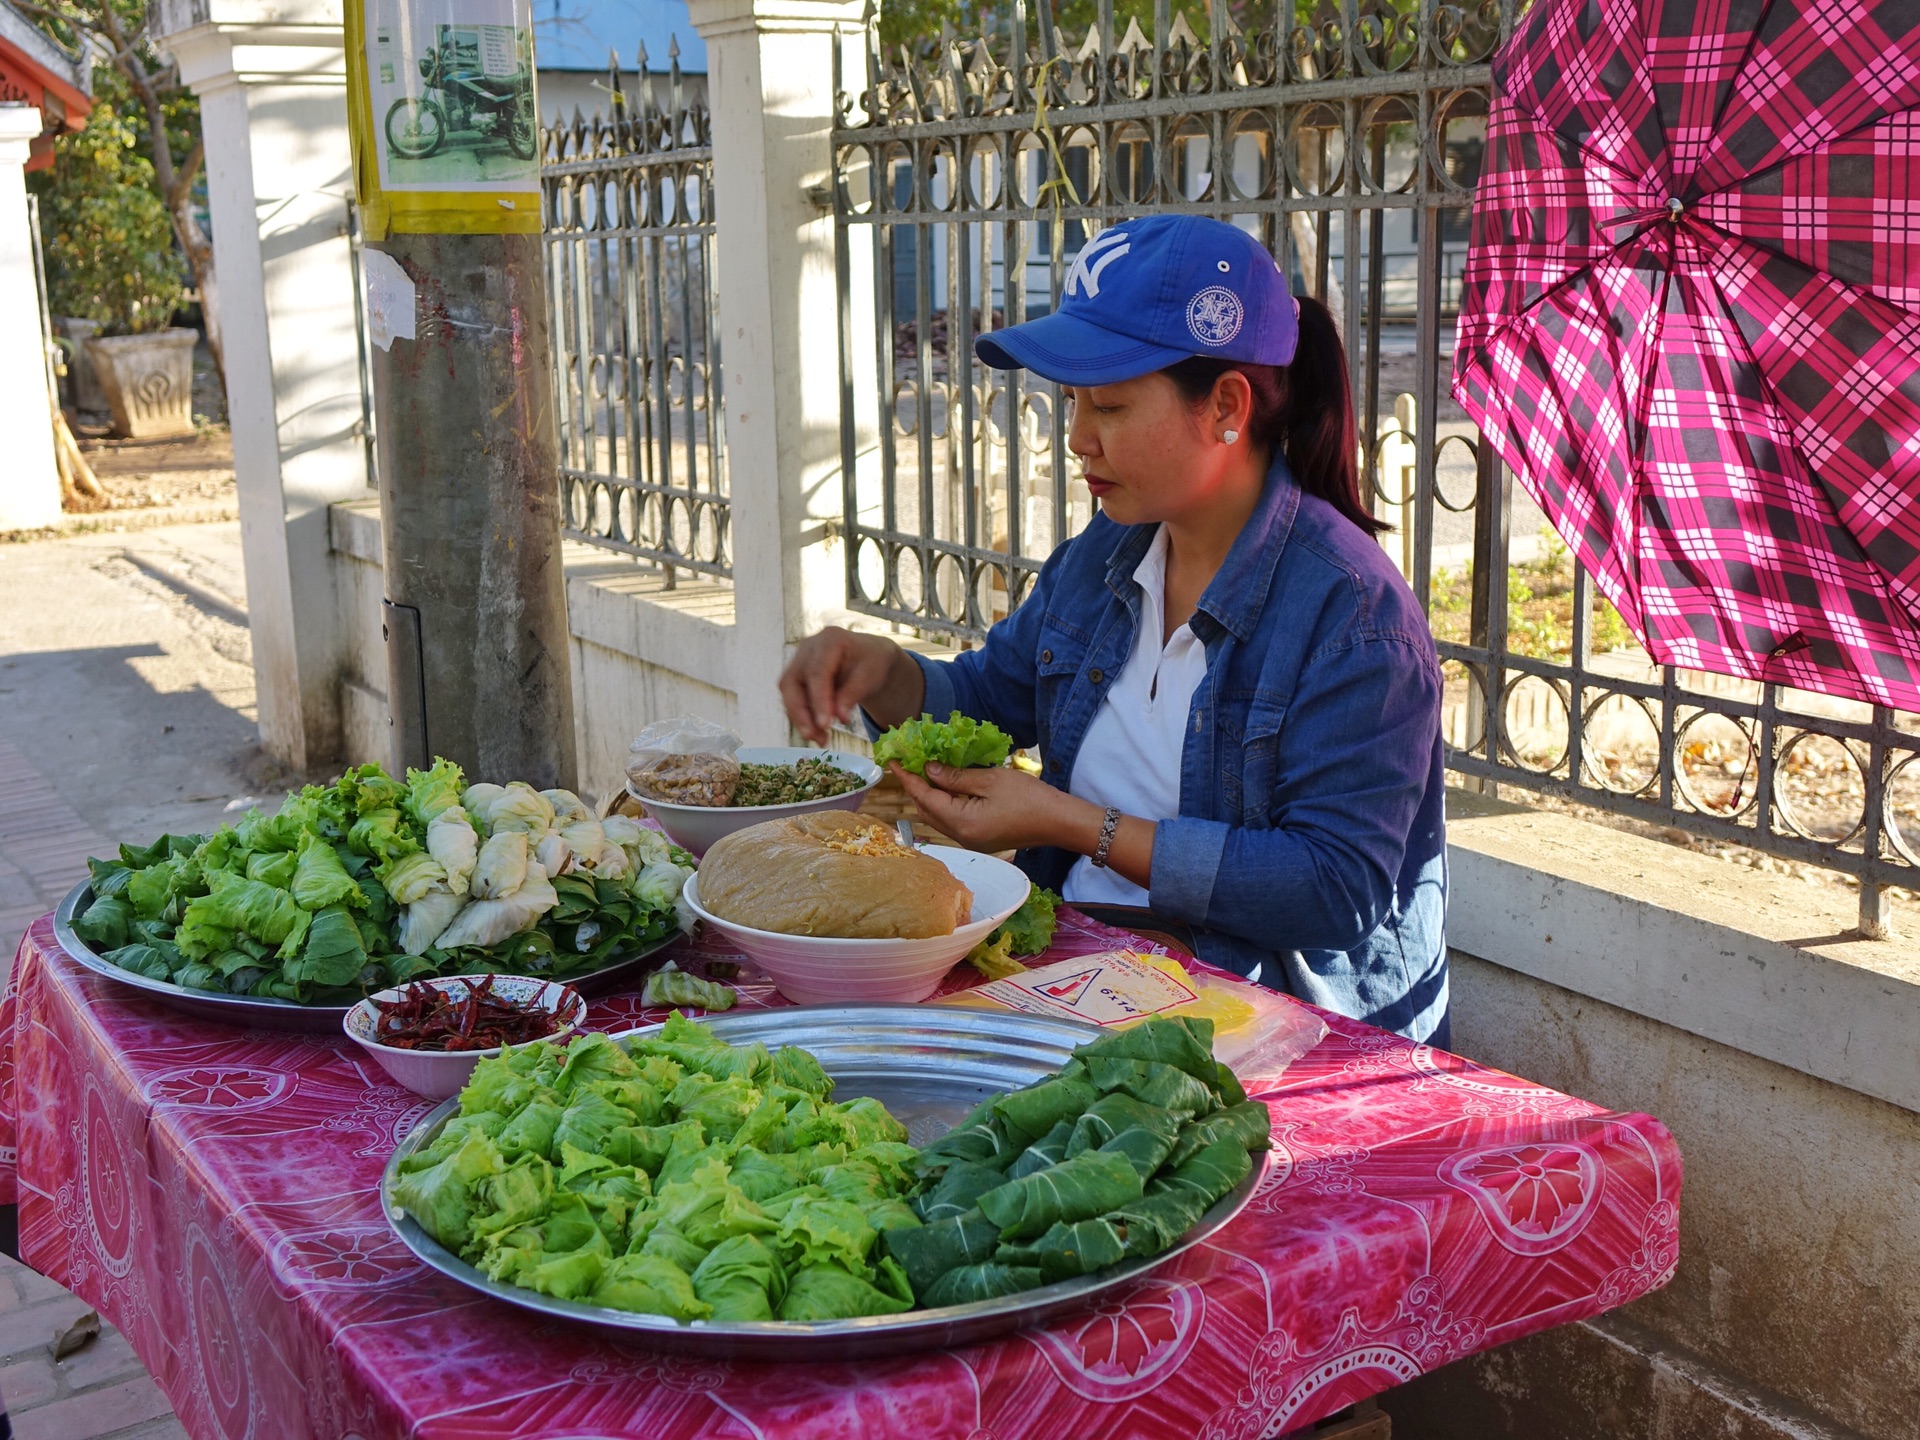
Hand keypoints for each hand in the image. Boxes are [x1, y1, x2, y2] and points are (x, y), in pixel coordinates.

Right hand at [779, 627, 921, 744]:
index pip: (817, 672)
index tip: (825, 724)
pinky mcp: (796, 677)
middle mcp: (807, 649)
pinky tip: (818, 733)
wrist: (868, 657)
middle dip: (801, 713)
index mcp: (829, 640)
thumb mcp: (871, 674)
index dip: (819, 700)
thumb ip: (854, 693)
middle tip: (815, 736)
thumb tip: (839, 718)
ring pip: (789, 694)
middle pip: (792, 682)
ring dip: (801, 720)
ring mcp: (798, 662)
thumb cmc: (872, 662)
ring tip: (821, 740)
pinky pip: (793, 700)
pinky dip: (804, 718)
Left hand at [893, 762, 1098, 854]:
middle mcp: (961, 837)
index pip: (925, 798)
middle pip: (926, 811)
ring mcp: (970, 841)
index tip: (894, 760)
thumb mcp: (990, 780)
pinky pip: (951, 821)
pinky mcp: (979, 839)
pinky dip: (943, 804)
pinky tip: (945, 787)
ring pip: (938, 817)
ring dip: (928, 796)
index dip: (908, 778)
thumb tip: (929, 770)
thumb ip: (956, 777)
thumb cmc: (1029, 798)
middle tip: (906, 763)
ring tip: (922, 772)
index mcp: (962, 823)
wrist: (1058, 822)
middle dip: (914, 787)